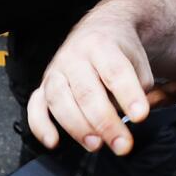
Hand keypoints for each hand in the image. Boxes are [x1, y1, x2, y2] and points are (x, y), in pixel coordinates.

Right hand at [28, 10, 154, 155]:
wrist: (99, 30)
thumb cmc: (120, 52)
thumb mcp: (139, 61)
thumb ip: (141, 88)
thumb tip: (136, 116)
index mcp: (101, 44)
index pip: (114, 71)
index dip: (128, 95)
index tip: (140, 116)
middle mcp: (74, 56)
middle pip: (86, 91)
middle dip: (105, 122)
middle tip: (122, 144)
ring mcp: (56, 71)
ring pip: (58, 99)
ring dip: (76, 127)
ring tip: (96, 145)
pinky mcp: (44, 86)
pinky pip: (35, 107)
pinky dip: (40, 126)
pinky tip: (53, 142)